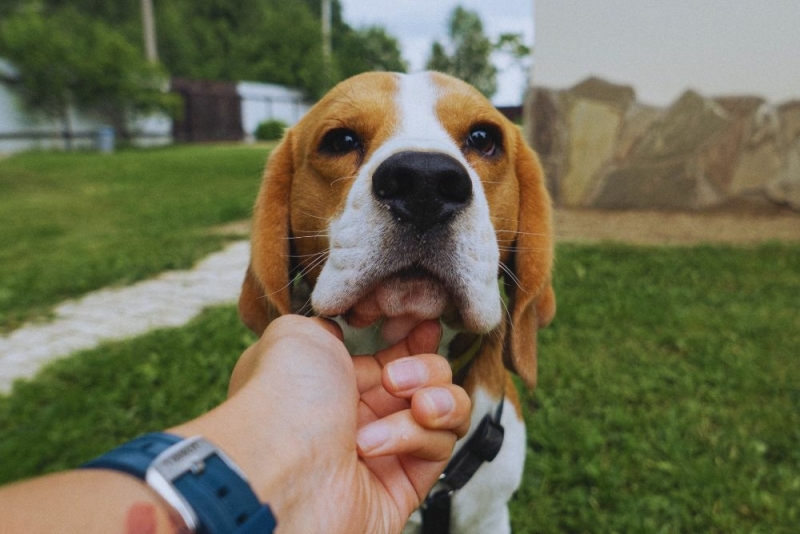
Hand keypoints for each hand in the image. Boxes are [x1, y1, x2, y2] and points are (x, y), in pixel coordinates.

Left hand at [174, 315, 470, 533]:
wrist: (277, 468)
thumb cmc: (281, 398)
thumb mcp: (295, 334)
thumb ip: (328, 323)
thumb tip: (343, 328)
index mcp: (334, 380)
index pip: (393, 355)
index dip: (416, 339)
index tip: (426, 325)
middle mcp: (359, 414)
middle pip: (427, 378)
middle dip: (425, 367)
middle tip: (394, 378)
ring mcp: (385, 449)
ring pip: (445, 411)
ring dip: (438, 399)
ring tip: (416, 406)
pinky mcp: (404, 484)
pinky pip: (440, 447)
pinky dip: (416, 436)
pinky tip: (378, 443)